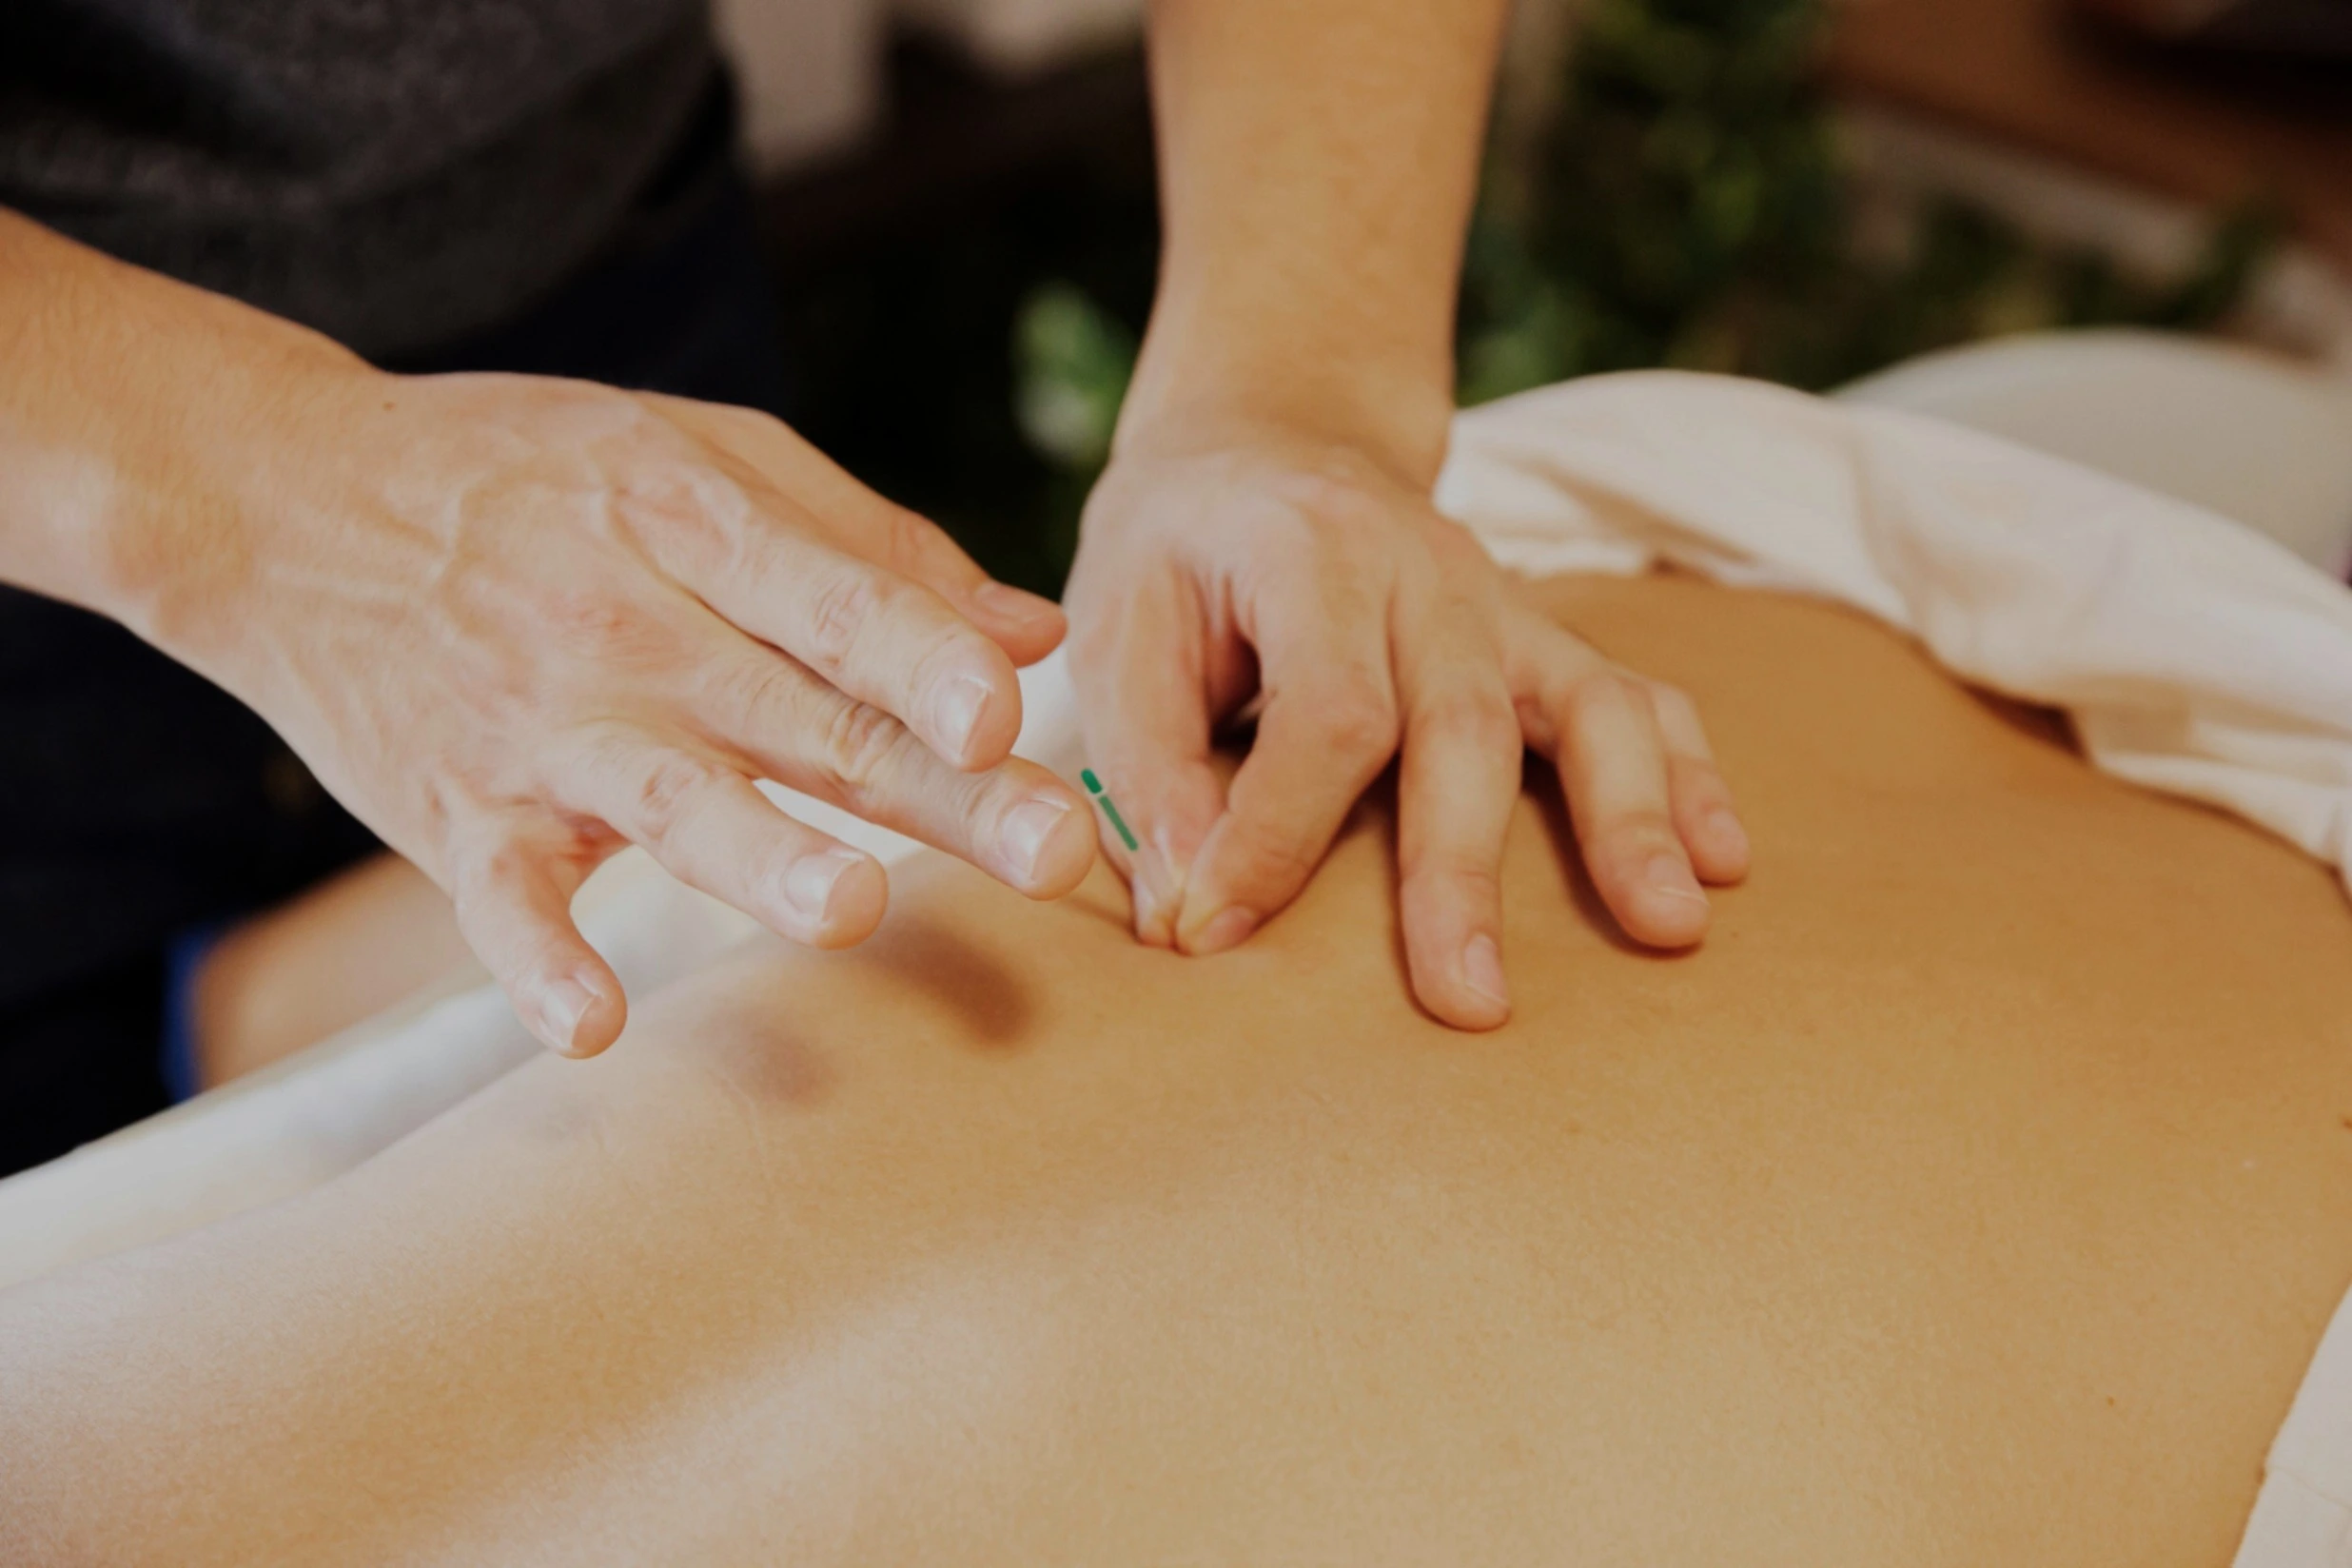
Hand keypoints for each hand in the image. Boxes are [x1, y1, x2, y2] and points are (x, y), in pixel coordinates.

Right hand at [145, 366, 1096, 1055]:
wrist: (284, 497)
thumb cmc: (534, 476)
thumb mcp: (698, 458)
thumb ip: (871, 548)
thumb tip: (1035, 634)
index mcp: (697, 525)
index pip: (838, 600)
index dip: (926, 656)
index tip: (1011, 708)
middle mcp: (630, 627)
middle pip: (805, 718)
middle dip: (935, 787)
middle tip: (1054, 849)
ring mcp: (541, 727)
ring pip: (670, 798)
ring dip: (759, 857)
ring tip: (850, 910)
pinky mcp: (459, 813)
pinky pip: (501, 899)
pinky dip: (535, 963)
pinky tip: (590, 1026)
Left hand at [1063, 418, 1749, 1028]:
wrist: (1267, 437)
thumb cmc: (1179, 547)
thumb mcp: (1117, 623)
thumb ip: (1147, 765)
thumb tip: (1190, 907)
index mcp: (1311, 551)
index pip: (1325, 710)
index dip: (1275, 834)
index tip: (1213, 931)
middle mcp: (1427, 570)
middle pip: (1463, 725)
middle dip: (1462, 872)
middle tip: (1469, 1003)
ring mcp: (1503, 601)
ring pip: (1589, 703)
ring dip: (1631, 819)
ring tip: (1669, 928)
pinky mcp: (1540, 635)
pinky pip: (1637, 696)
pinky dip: (1686, 775)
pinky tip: (1721, 858)